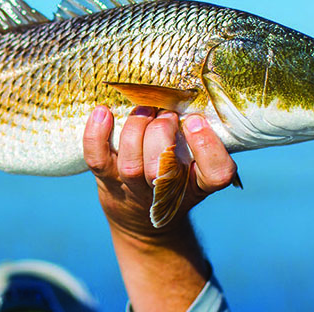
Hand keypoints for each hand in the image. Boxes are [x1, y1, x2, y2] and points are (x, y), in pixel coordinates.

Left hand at [83, 105, 236, 240]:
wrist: (140, 218)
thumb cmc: (172, 176)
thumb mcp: (194, 162)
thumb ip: (195, 136)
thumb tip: (186, 95)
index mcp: (198, 183)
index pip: (217, 173)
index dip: (207, 146)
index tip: (195, 120)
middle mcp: (166, 190)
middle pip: (163, 169)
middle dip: (161, 133)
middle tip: (166, 114)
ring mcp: (133, 189)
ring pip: (131, 164)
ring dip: (135, 130)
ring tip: (143, 109)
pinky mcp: (108, 180)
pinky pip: (98, 159)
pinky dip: (96, 134)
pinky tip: (102, 112)